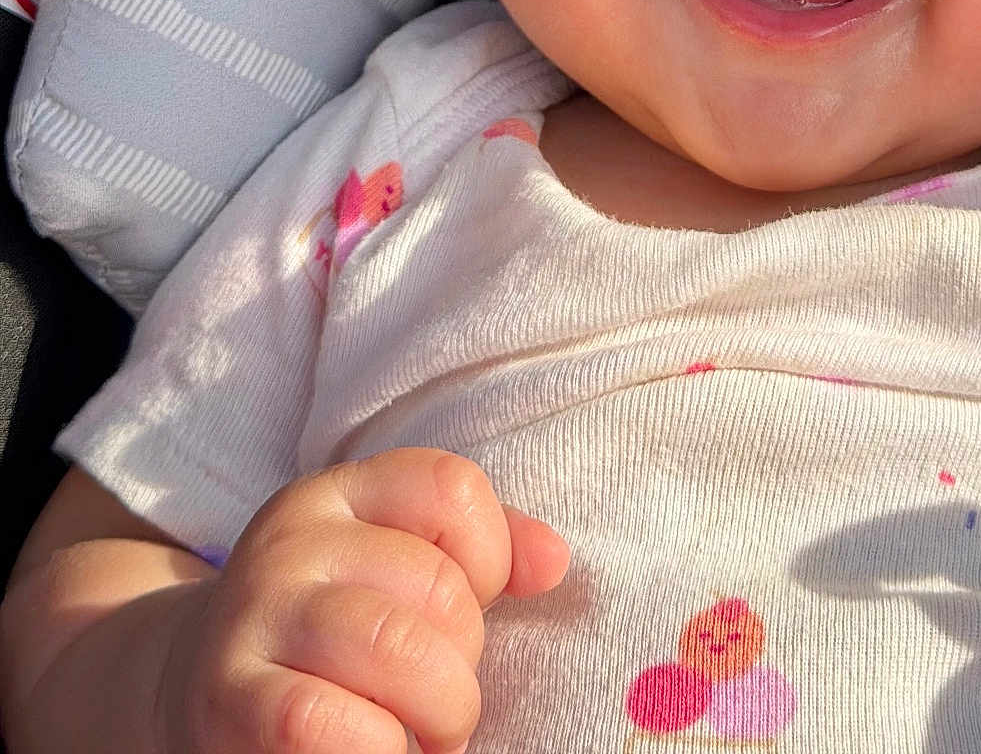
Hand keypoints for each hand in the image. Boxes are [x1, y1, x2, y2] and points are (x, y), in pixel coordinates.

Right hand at [159, 447, 568, 753]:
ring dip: (435, 716)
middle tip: (443, 706)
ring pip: (394, 647)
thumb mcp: (393, 571)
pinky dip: (376, 749)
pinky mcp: (225, 699)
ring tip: (421, 741)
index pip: (453, 489)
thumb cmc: (327, 638)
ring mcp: (253, 616)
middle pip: (436, 586)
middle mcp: (292, 543)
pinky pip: (322, 721)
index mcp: (340, 494)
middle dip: (463, 665)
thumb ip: (481, 556)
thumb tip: (553, 561)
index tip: (471, 611)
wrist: (191, 694)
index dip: (491, 558)